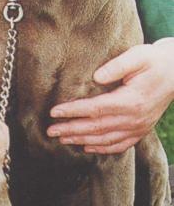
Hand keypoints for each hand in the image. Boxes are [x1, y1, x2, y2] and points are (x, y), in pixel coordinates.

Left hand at [47, 38, 173, 153]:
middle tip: (50, 131)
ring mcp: (139, 127)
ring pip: (106, 140)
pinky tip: (88, 148)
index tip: (54, 112)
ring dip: (82, 141)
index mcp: (131, 100)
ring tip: (62, 140)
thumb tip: (95, 76)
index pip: (95, 109)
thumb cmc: (154, 61)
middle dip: (71, 130)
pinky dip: (102, 149)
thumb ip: (117, 66)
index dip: (73, 111)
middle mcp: (134, 119)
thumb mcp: (138, 56)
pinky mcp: (141, 130)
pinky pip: (120, 145)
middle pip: (97, 128)